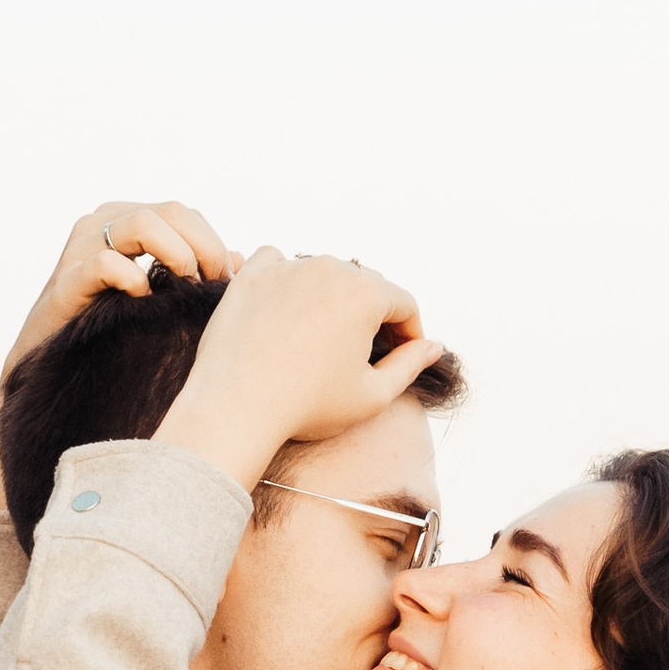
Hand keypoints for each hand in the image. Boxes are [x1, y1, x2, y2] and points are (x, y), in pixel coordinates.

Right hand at [0, 204, 239, 510]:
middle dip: (203, 247)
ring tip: (185, 289)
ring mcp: (79, 248)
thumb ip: (196, 273)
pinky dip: (134, 280)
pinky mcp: (64, 282)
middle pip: (170, 211)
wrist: (50, 367)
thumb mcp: (159, 296)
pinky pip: (106, 264)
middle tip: (213, 286)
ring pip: (141, 224)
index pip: (183, 213)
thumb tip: (242, 259)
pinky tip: (145, 302)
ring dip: (177, 255)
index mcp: (125, 221)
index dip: (212, 243)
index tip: (226, 282)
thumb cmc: (110, 329)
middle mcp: (101, 224)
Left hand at [158, 248, 444, 493]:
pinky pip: (277, 262)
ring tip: (323, 336)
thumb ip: (410, 366)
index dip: (410, 333)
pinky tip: (286, 307)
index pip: (405, 304)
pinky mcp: (250, 275)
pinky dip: (286, 279)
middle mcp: (329, 268)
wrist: (236, 407)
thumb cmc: (307, 407)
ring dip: (330, 297)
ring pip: (323, 273)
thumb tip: (432, 346)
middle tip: (363, 352)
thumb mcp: (372, 396)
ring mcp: (286, 267)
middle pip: (365, 285)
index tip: (403, 357)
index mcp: (367, 293)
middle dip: (372, 315)